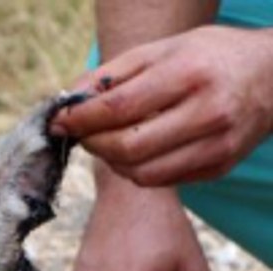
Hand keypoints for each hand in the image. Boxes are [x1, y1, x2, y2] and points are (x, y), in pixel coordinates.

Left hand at [52, 26, 272, 185]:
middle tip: (82, 134)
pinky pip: (161, 180)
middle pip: (127, 146)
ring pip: (141, 172)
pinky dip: (136, 170)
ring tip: (108, 141)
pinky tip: (135, 150)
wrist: (272, 75)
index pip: (119, 107)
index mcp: (189, 73)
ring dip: (112, 161)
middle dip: (93, 143)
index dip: (81, 119)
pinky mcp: (220, 166)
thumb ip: (112, 75)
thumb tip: (68, 102)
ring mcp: (217, 143)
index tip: (58, 121)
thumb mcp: (161, 50)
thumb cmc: (207, 57)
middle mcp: (208, 111)